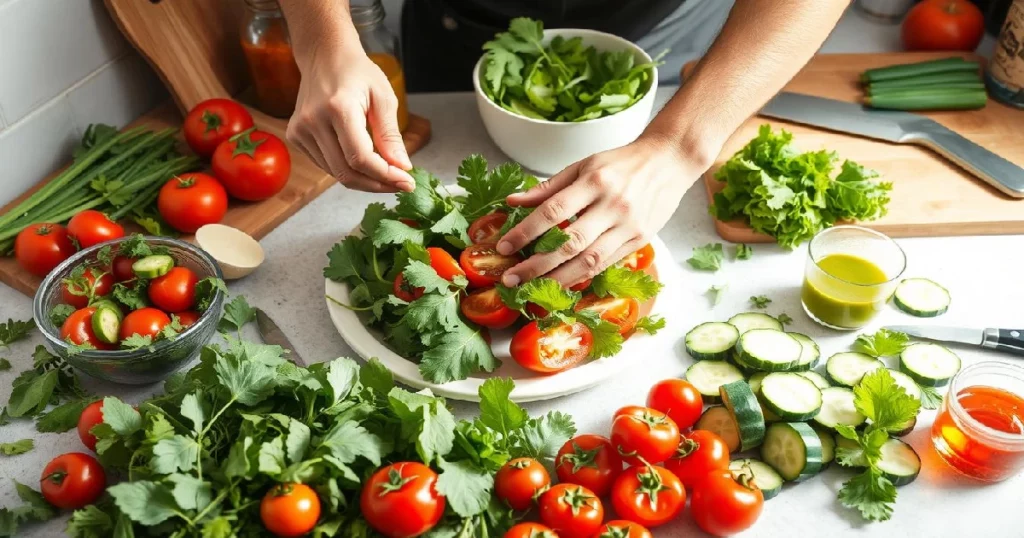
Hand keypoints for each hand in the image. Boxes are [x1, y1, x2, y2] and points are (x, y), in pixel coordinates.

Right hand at [285, 43, 413, 192]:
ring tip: (386, 174)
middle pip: (346, 172)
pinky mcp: (295, 136)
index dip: (385, 175)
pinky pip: (326, 165)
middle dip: (377, 183)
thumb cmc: (357, 73)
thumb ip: (390, 135)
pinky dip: (348, 170)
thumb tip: (402, 167)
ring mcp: (299, 130)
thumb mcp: (383, 97)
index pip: (360, 158)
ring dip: (364, 180)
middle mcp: (313, 121)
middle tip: (400, 185)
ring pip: (336, 173)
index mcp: (337, 108)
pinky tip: (364, 163)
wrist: (324, 56)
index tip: (407, 182)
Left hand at [496, 135, 706, 286]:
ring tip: (533, 289)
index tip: (505, 246)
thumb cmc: (622, 163)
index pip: (553, 211)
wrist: (668, 162)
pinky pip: (606, 264)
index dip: (526, 231)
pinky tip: (562, 283)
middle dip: (536, 264)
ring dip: (557, 278)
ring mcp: (628, 226)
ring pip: (589, 260)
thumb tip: (514, 202)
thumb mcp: (583, 165)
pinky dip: (582, 276)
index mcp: (595, 181)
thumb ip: (549, 187)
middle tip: (511, 277)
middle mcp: (612, 205)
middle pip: (569, 242)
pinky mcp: (640, 240)